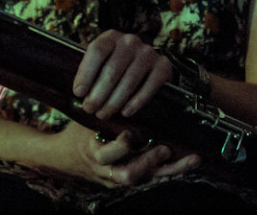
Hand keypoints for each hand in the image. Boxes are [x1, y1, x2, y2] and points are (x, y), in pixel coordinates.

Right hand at [46, 122, 199, 187]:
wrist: (66, 157)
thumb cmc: (77, 131)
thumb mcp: (82, 119)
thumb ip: (97, 108)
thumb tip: (110, 77)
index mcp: (91, 152)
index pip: (106, 155)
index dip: (121, 147)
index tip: (132, 134)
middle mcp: (106, 169)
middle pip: (129, 175)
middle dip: (148, 162)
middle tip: (163, 148)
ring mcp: (120, 177)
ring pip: (148, 179)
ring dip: (171, 170)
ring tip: (190, 158)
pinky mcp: (132, 179)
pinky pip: (155, 177)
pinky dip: (173, 170)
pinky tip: (190, 160)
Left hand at [74, 30, 174, 119]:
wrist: (147, 67)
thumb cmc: (116, 67)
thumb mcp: (101, 62)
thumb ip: (89, 72)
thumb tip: (78, 94)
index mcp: (111, 36)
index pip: (96, 51)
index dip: (85, 73)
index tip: (78, 93)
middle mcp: (130, 41)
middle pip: (111, 69)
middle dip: (98, 93)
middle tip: (89, 109)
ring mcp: (148, 52)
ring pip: (129, 80)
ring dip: (114, 101)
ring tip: (103, 114)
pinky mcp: (163, 66)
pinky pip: (149, 86)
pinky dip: (136, 101)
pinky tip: (126, 112)